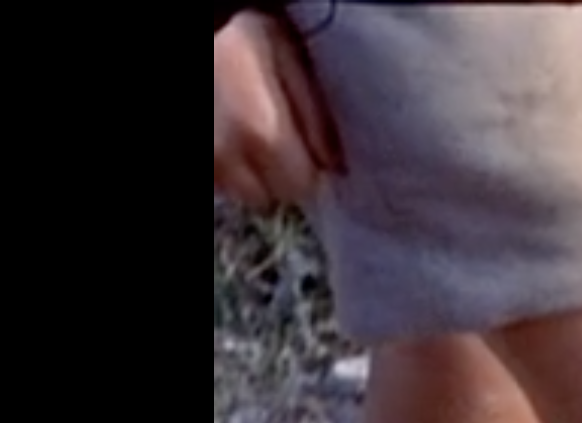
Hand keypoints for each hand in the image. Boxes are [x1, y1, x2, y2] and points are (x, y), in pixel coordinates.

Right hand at [213, 10, 341, 208]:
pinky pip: (220, 179)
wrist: (205, 22)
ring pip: (242, 192)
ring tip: (253, 133)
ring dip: (253, 174)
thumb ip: (317, 119)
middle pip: (272, 196)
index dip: (312, 173)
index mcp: (263, 136)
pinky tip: (231, 133)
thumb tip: (337, 166)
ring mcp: (207, 161)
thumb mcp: (291, 62)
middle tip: (281, 141)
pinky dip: (229, 166)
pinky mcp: (199, 161)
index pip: (303, 189)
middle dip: (283, 177)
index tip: (312, 154)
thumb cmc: (243, 31)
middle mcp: (227, 157)